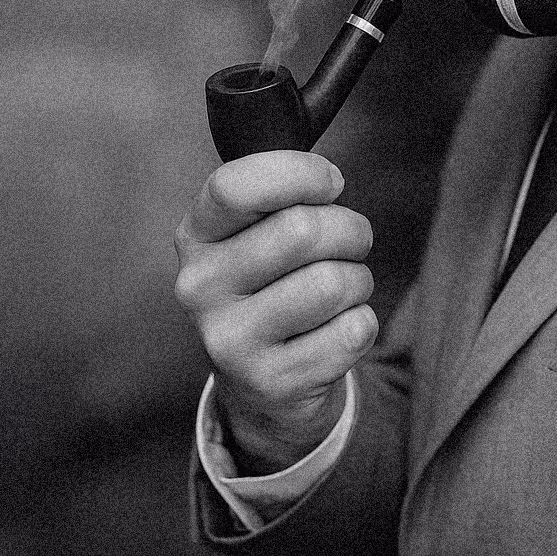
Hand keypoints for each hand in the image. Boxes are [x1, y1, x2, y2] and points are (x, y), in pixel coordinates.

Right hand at [174, 151, 377, 473]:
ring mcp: (229, 341)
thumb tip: (328, 181)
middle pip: (303, 230)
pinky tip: (333, 332)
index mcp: (195, 236)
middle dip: (349, 230)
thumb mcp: (256, 231)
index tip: (331, 184)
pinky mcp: (270, 381)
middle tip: (350, 244)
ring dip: (357, 281)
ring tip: (339, 291)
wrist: (261, 379)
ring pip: (333, 283)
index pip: (236, 186)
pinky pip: (352, 331)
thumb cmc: (273, 282)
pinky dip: (361, 324)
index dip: (301, 174)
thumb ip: (280, 196)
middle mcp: (200, 288)